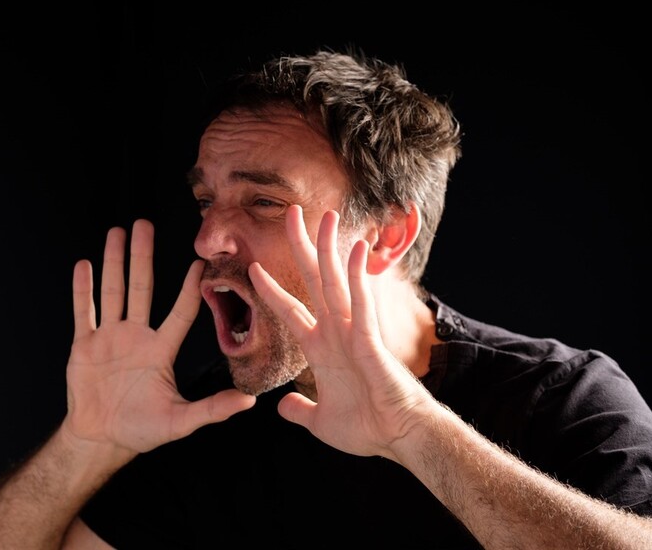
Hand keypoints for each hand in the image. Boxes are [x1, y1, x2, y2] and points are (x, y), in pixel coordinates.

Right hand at [64, 221, 254, 454]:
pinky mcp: (85, 346)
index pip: (179, 312)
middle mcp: (137, 336)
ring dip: (113, 262)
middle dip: (142, 256)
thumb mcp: (180, 421)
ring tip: (116, 232)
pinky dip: (83, 290)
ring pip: (112, 291)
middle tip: (144, 224)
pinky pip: (85, 312)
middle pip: (141, 288)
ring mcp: (110, 338)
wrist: (101, 440)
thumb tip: (249, 402)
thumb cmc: (141, 430)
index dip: (189, 289)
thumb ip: (212, 409)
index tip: (198, 263)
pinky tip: (84, 264)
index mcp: (161, 350)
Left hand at [248, 205, 434, 460]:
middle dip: (302, 247)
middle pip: (314, 281)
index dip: (272, 290)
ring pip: (337, 282)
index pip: (291, 311)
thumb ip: (300, 411)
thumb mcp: (320, 421)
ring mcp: (353, 333)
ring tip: (325, 216)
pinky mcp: (371, 341)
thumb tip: (281, 407)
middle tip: (291, 213)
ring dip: (329, 249)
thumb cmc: (367, 429)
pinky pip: (361, 304)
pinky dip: (358, 278)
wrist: (398, 439)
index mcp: (321, 349)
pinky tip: (355, 251)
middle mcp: (336, 333)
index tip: (253, 268)